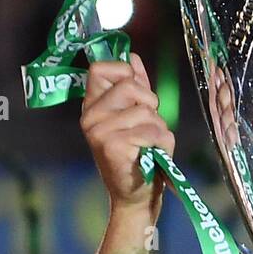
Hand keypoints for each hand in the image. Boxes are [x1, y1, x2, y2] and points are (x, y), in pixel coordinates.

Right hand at [81, 54, 174, 208]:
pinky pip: (152, 131)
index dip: (125, 72)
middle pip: (129, 85)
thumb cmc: (138, 157)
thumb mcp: (135, 117)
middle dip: (150, 103)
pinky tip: (152, 156)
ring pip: (146, 110)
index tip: (137, 91)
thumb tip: (133, 56)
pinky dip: (162, 143)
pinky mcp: (113, 146)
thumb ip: (134, 87)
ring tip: (150, 146)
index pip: (99, 68)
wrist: (135, 197)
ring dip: (159, 127)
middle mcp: (90, 117)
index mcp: (92, 106)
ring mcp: (99, 131)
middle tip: (148, 125)